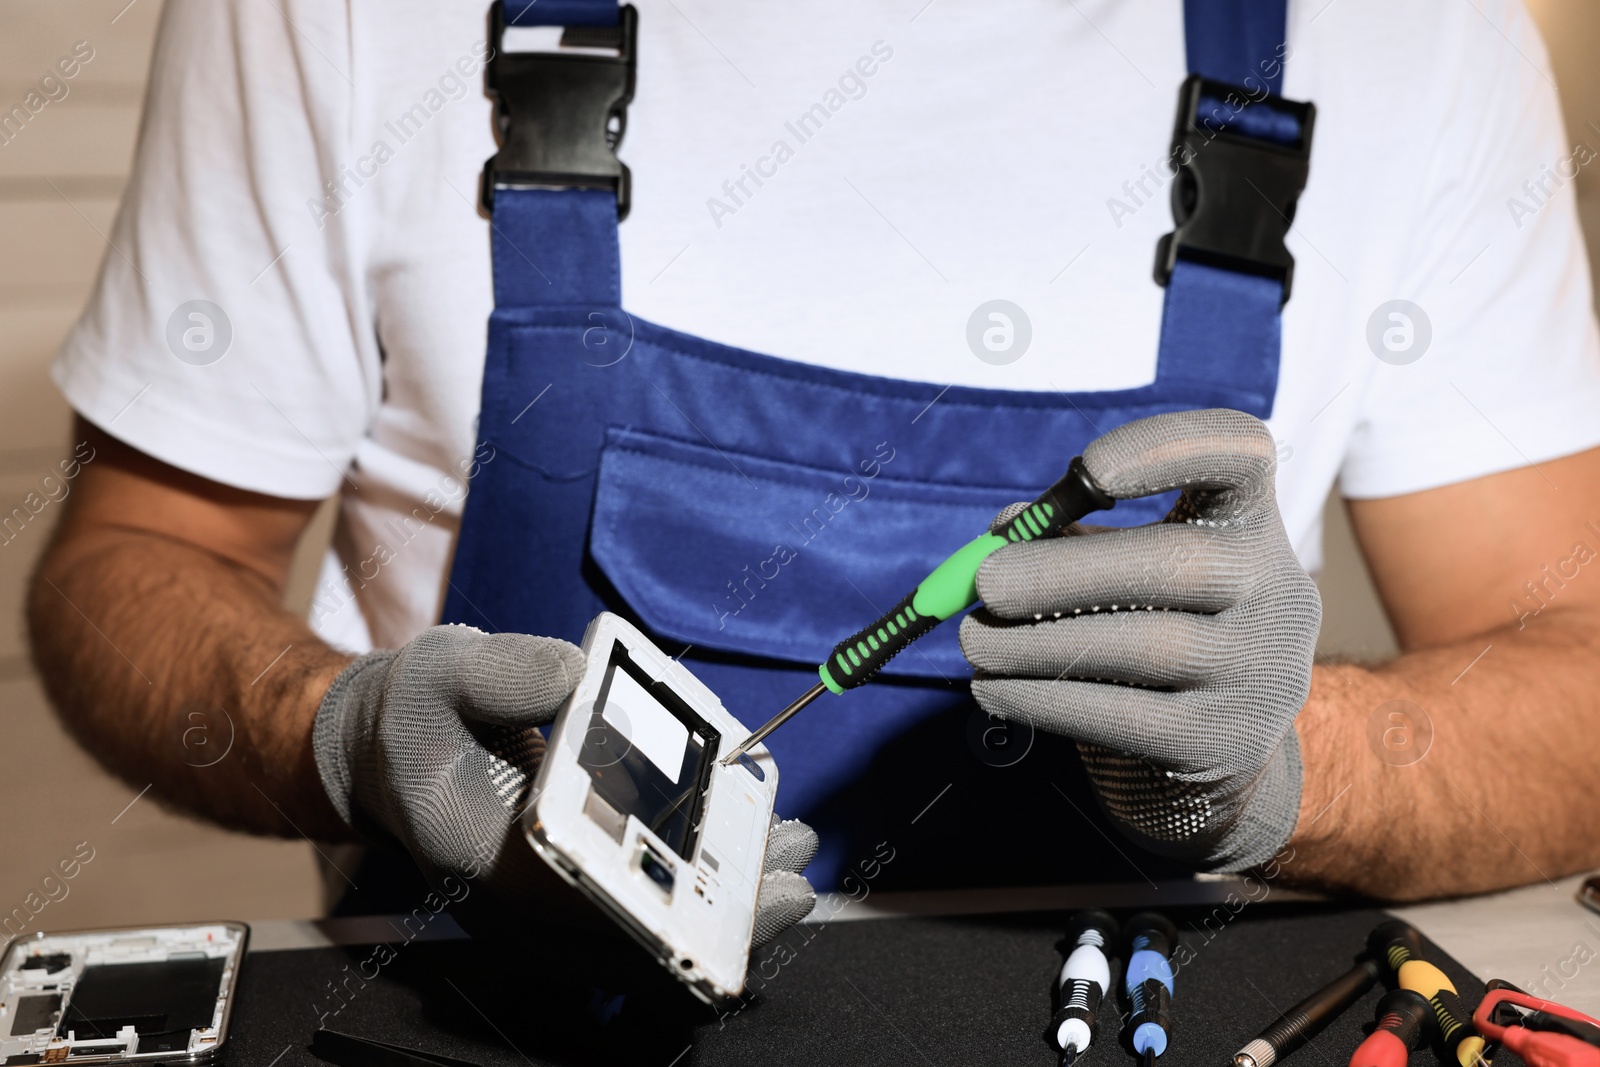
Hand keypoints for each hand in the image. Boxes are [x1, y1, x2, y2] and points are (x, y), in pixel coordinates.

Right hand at [313, 624, 815, 940]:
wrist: (391, 749)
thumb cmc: (414, 718)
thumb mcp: (434, 676)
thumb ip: (500, 672)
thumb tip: (581, 675)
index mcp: (490, 859)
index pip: (582, 901)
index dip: (658, 906)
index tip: (717, 890)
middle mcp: (530, 894)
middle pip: (637, 927)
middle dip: (723, 913)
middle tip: (795, 881)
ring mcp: (558, 891)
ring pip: (653, 917)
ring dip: (728, 896)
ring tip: (794, 855)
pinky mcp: (582, 869)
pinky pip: (652, 888)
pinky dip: (706, 872)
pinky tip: (755, 840)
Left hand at [960, 410, 1320, 870]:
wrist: (1214, 748)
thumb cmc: (1150, 627)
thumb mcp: (1125, 568)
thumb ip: (1069, 536)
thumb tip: (1003, 533)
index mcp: (1248, 524)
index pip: (1238, 453)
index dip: (1168, 449)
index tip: (1089, 472)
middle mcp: (1275, 592)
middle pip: (1180, 563)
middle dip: (1064, 571)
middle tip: (984, 583)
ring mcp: (1259, 673)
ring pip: (1146, 646)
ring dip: (1037, 642)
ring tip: (973, 641)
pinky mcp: (1223, 744)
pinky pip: (1123, 717)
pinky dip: (1042, 700)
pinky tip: (991, 689)